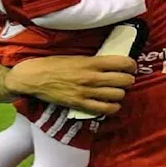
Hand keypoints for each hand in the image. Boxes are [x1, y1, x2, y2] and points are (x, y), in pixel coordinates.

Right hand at [4, 55, 136, 114]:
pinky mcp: (80, 104)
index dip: (131, 65)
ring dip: (121, 93)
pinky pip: (104, 109)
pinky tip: (111, 104)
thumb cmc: (55, 64)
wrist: (34, 77)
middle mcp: (92, 77)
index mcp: (92, 62)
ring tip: (117, 91)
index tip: (131, 67)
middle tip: (125, 79)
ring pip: (118, 95)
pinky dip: (112, 107)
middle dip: (128, 80)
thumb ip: (96, 61)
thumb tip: (113, 63)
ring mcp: (87, 92)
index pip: (123, 63)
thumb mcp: (78, 56)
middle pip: (124, 81)